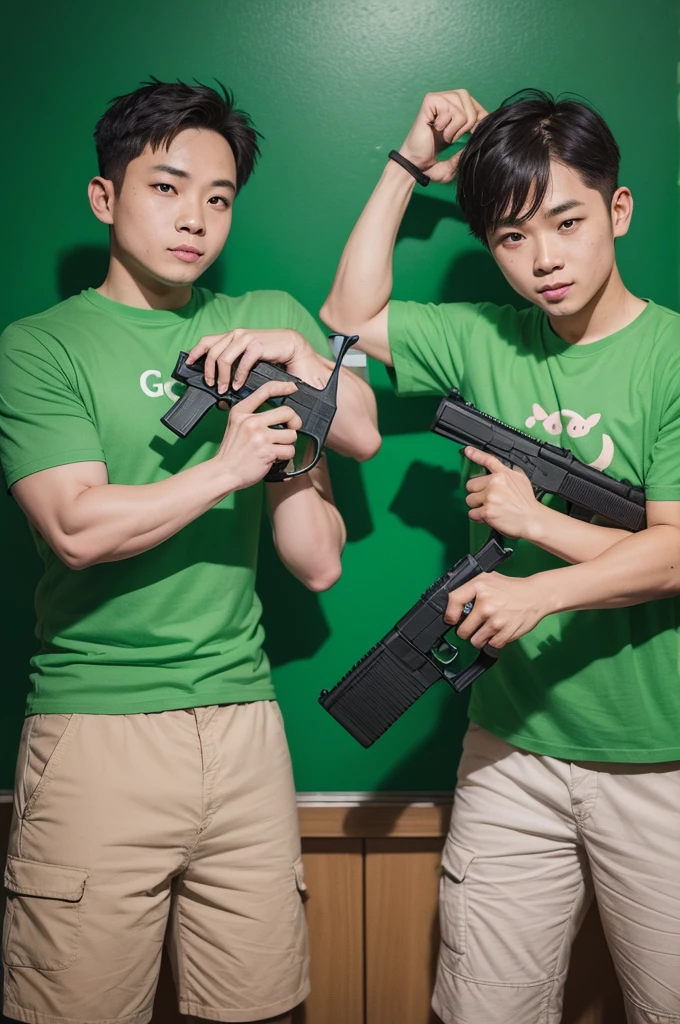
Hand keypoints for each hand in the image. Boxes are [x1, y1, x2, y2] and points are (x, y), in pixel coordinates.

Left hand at [186, 329, 309, 393]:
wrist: (290, 345)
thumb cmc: (268, 351)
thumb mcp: (246, 354)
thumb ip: (233, 361)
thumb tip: (220, 379)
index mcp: (231, 336)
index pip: (207, 341)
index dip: (195, 352)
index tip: (188, 364)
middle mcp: (236, 334)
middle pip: (213, 353)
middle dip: (209, 372)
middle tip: (211, 385)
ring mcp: (245, 339)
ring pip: (224, 359)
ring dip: (222, 377)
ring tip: (224, 389)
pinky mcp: (256, 346)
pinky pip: (241, 364)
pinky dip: (238, 377)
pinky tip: (237, 386)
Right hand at [215, 379, 302, 490]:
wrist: (224, 472)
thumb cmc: (232, 452)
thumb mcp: (235, 425)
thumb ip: (251, 416)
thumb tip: (276, 412)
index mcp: (241, 412)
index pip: (265, 391)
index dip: (282, 386)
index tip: (292, 387)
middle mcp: (251, 422)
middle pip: (287, 412)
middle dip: (294, 423)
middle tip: (290, 429)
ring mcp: (259, 436)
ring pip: (292, 434)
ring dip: (288, 443)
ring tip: (277, 448)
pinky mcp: (267, 451)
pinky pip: (289, 450)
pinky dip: (286, 456)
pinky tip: (275, 457)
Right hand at [400, 90, 486, 183]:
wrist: (415, 165)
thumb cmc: (432, 162)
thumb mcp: (458, 158)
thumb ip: (471, 146)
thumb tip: (485, 133)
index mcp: (455, 110)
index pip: (477, 107)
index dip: (481, 120)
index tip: (476, 134)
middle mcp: (447, 100)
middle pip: (472, 105)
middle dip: (467, 126)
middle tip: (452, 138)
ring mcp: (438, 98)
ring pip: (462, 109)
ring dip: (454, 129)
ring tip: (443, 135)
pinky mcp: (430, 101)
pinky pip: (449, 109)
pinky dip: (445, 125)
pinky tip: (436, 129)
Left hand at [444, 572, 550, 648]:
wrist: (536, 595)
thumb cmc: (510, 588)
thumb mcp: (488, 578)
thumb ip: (469, 589)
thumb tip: (451, 605)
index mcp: (479, 587)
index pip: (454, 601)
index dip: (450, 614)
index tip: (452, 619)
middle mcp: (486, 604)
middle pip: (462, 630)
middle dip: (465, 631)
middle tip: (473, 626)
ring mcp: (496, 620)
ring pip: (475, 641)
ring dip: (478, 639)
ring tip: (485, 630)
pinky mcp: (506, 632)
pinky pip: (491, 645)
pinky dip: (492, 642)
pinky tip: (497, 632)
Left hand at [464, 447, 543, 539]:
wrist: (532, 520)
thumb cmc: (527, 502)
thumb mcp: (521, 480)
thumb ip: (507, 473)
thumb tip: (497, 471)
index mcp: (503, 474)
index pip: (487, 460)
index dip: (475, 454)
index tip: (467, 450)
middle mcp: (495, 483)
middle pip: (471, 485)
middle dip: (477, 493)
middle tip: (489, 499)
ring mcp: (490, 497)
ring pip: (470, 500)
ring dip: (477, 506)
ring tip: (490, 508)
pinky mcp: (487, 511)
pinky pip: (472, 513)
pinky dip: (478, 517)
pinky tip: (489, 516)